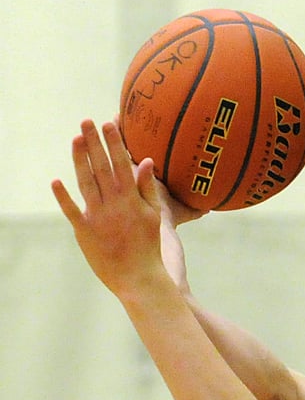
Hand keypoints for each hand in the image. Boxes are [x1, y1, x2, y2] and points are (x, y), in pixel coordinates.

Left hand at [51, 120, 162, 294]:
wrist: (139, 278)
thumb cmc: (149, 248)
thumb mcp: (154, 217)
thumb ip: (148, 189)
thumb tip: (145, 162)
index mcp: (131, 199)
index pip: (121, 164)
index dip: (114, 143)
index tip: (108, 124)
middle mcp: (113, 204)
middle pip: (101, 167)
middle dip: (94, 143)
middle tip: (86, 121)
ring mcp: (97, 217)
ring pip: (85, 182)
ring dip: (79, 159)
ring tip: (76, 139)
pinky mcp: (84, 231)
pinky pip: (71, 211)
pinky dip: (63, 196)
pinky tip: (55, 181)